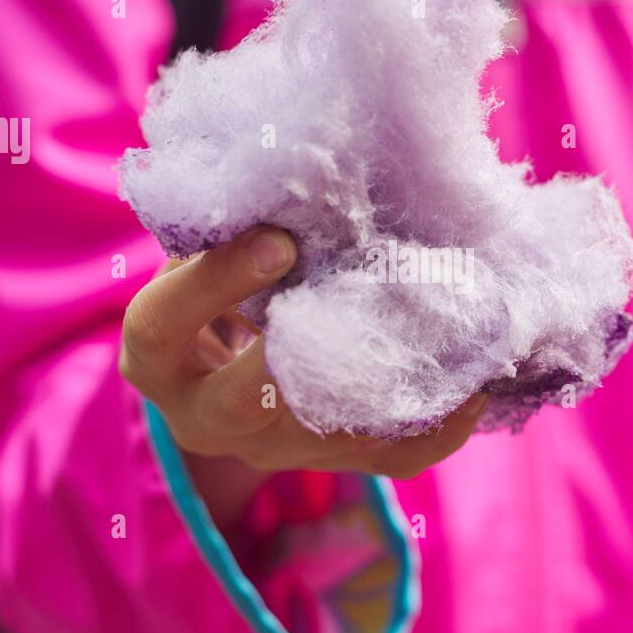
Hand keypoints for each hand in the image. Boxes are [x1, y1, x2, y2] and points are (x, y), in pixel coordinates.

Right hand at [119, 226, 488, 483]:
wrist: (237, 354)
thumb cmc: (223, 274)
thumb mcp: (206, 246)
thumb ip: (229, 219)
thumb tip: (292, 169)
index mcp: (158, 358)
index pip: (161, 328)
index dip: (212, 283)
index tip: (278, 238)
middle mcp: (207, 419)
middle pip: (238, 405)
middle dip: (294, 357)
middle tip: (352, 305)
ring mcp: (272, 451)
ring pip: (324, 436)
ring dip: (383, 383)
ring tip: (443, 331)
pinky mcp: (334, 463)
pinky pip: (388, 459)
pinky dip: (437, 428)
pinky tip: (474, 385)